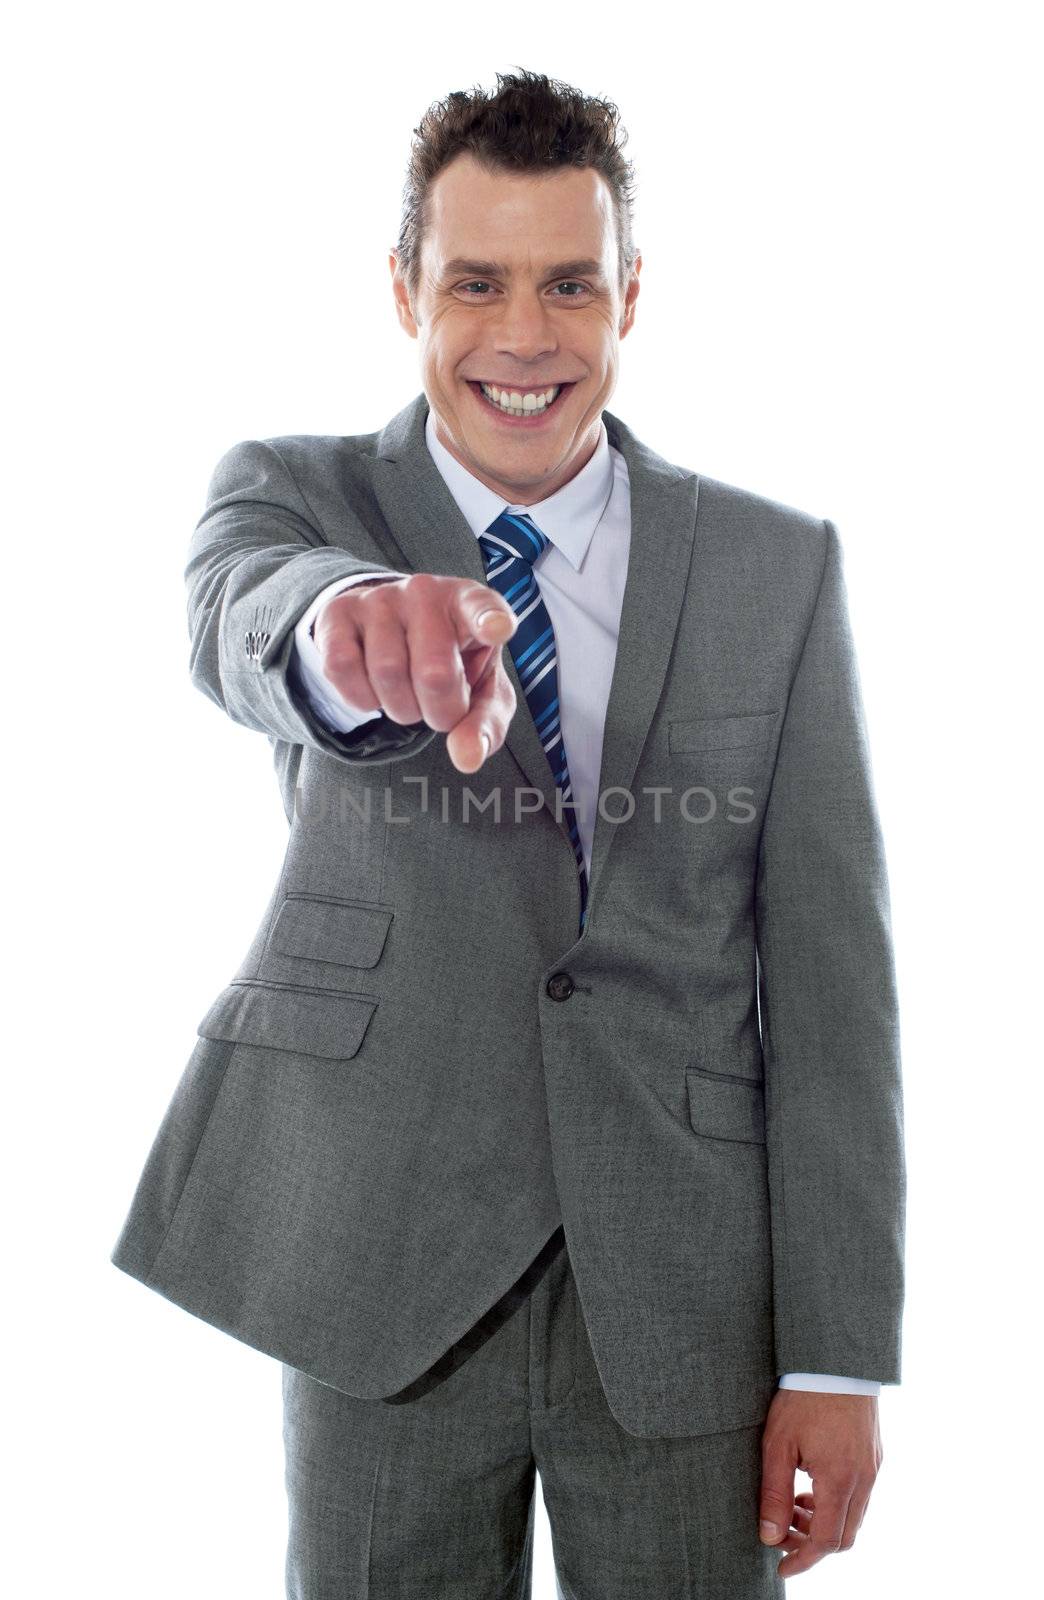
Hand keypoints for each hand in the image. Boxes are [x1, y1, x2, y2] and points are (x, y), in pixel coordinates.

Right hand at [312, 574, 517, 772]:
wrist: (390, 625)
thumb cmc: (448, 658)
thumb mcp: (479, 688)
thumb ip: (485, 724)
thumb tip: (467, 758)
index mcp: (469, 604)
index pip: (482, 607)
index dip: (490, 620)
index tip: (498, 629)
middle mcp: (426, 592)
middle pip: (434, 673)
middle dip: (439, 712)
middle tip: (440, 709)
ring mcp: (380, 599)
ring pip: (386, 673)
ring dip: (400, 708)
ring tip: (408, 696)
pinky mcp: (339, 611)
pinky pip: (342, 667)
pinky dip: (359, 697)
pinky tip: (374, 689)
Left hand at [758, 1389, 882, 1577]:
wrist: (835, 1357)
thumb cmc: (802, 1397)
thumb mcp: (778, 1445)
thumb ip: (774, 1494)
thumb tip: (768, 1536)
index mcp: (840, 1480)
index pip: (827, 1541)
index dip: (803, 1559)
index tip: (782, 1567)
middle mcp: (864, 1478)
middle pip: (845, 1536)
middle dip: (813, 1544)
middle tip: (784, 1532)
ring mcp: (873, 1467)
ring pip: (854, 1516)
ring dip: (825, 1522)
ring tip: (795, 1505)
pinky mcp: (875, 1454)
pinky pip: (860, 1494)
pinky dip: (836, 1502)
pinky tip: (812, 1484)